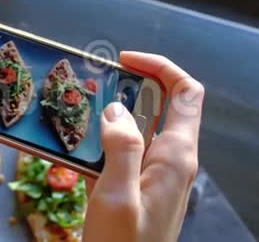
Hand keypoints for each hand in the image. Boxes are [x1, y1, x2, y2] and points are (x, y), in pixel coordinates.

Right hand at [83, 52, 204, 241]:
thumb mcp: (118, 197)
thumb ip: (121, 149)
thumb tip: (116, 109)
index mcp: (176, 156)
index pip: (185, 93)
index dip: (160, 67)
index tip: (125, 61)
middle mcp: (170, 159)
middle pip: (161, 105)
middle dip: (128, 86)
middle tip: (92, 82)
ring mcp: (153, 173)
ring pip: (138, 127)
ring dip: (110, 113)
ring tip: (77, 106)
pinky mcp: (135, 185)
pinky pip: (122, 150)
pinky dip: (101, 139)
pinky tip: (73, 141)